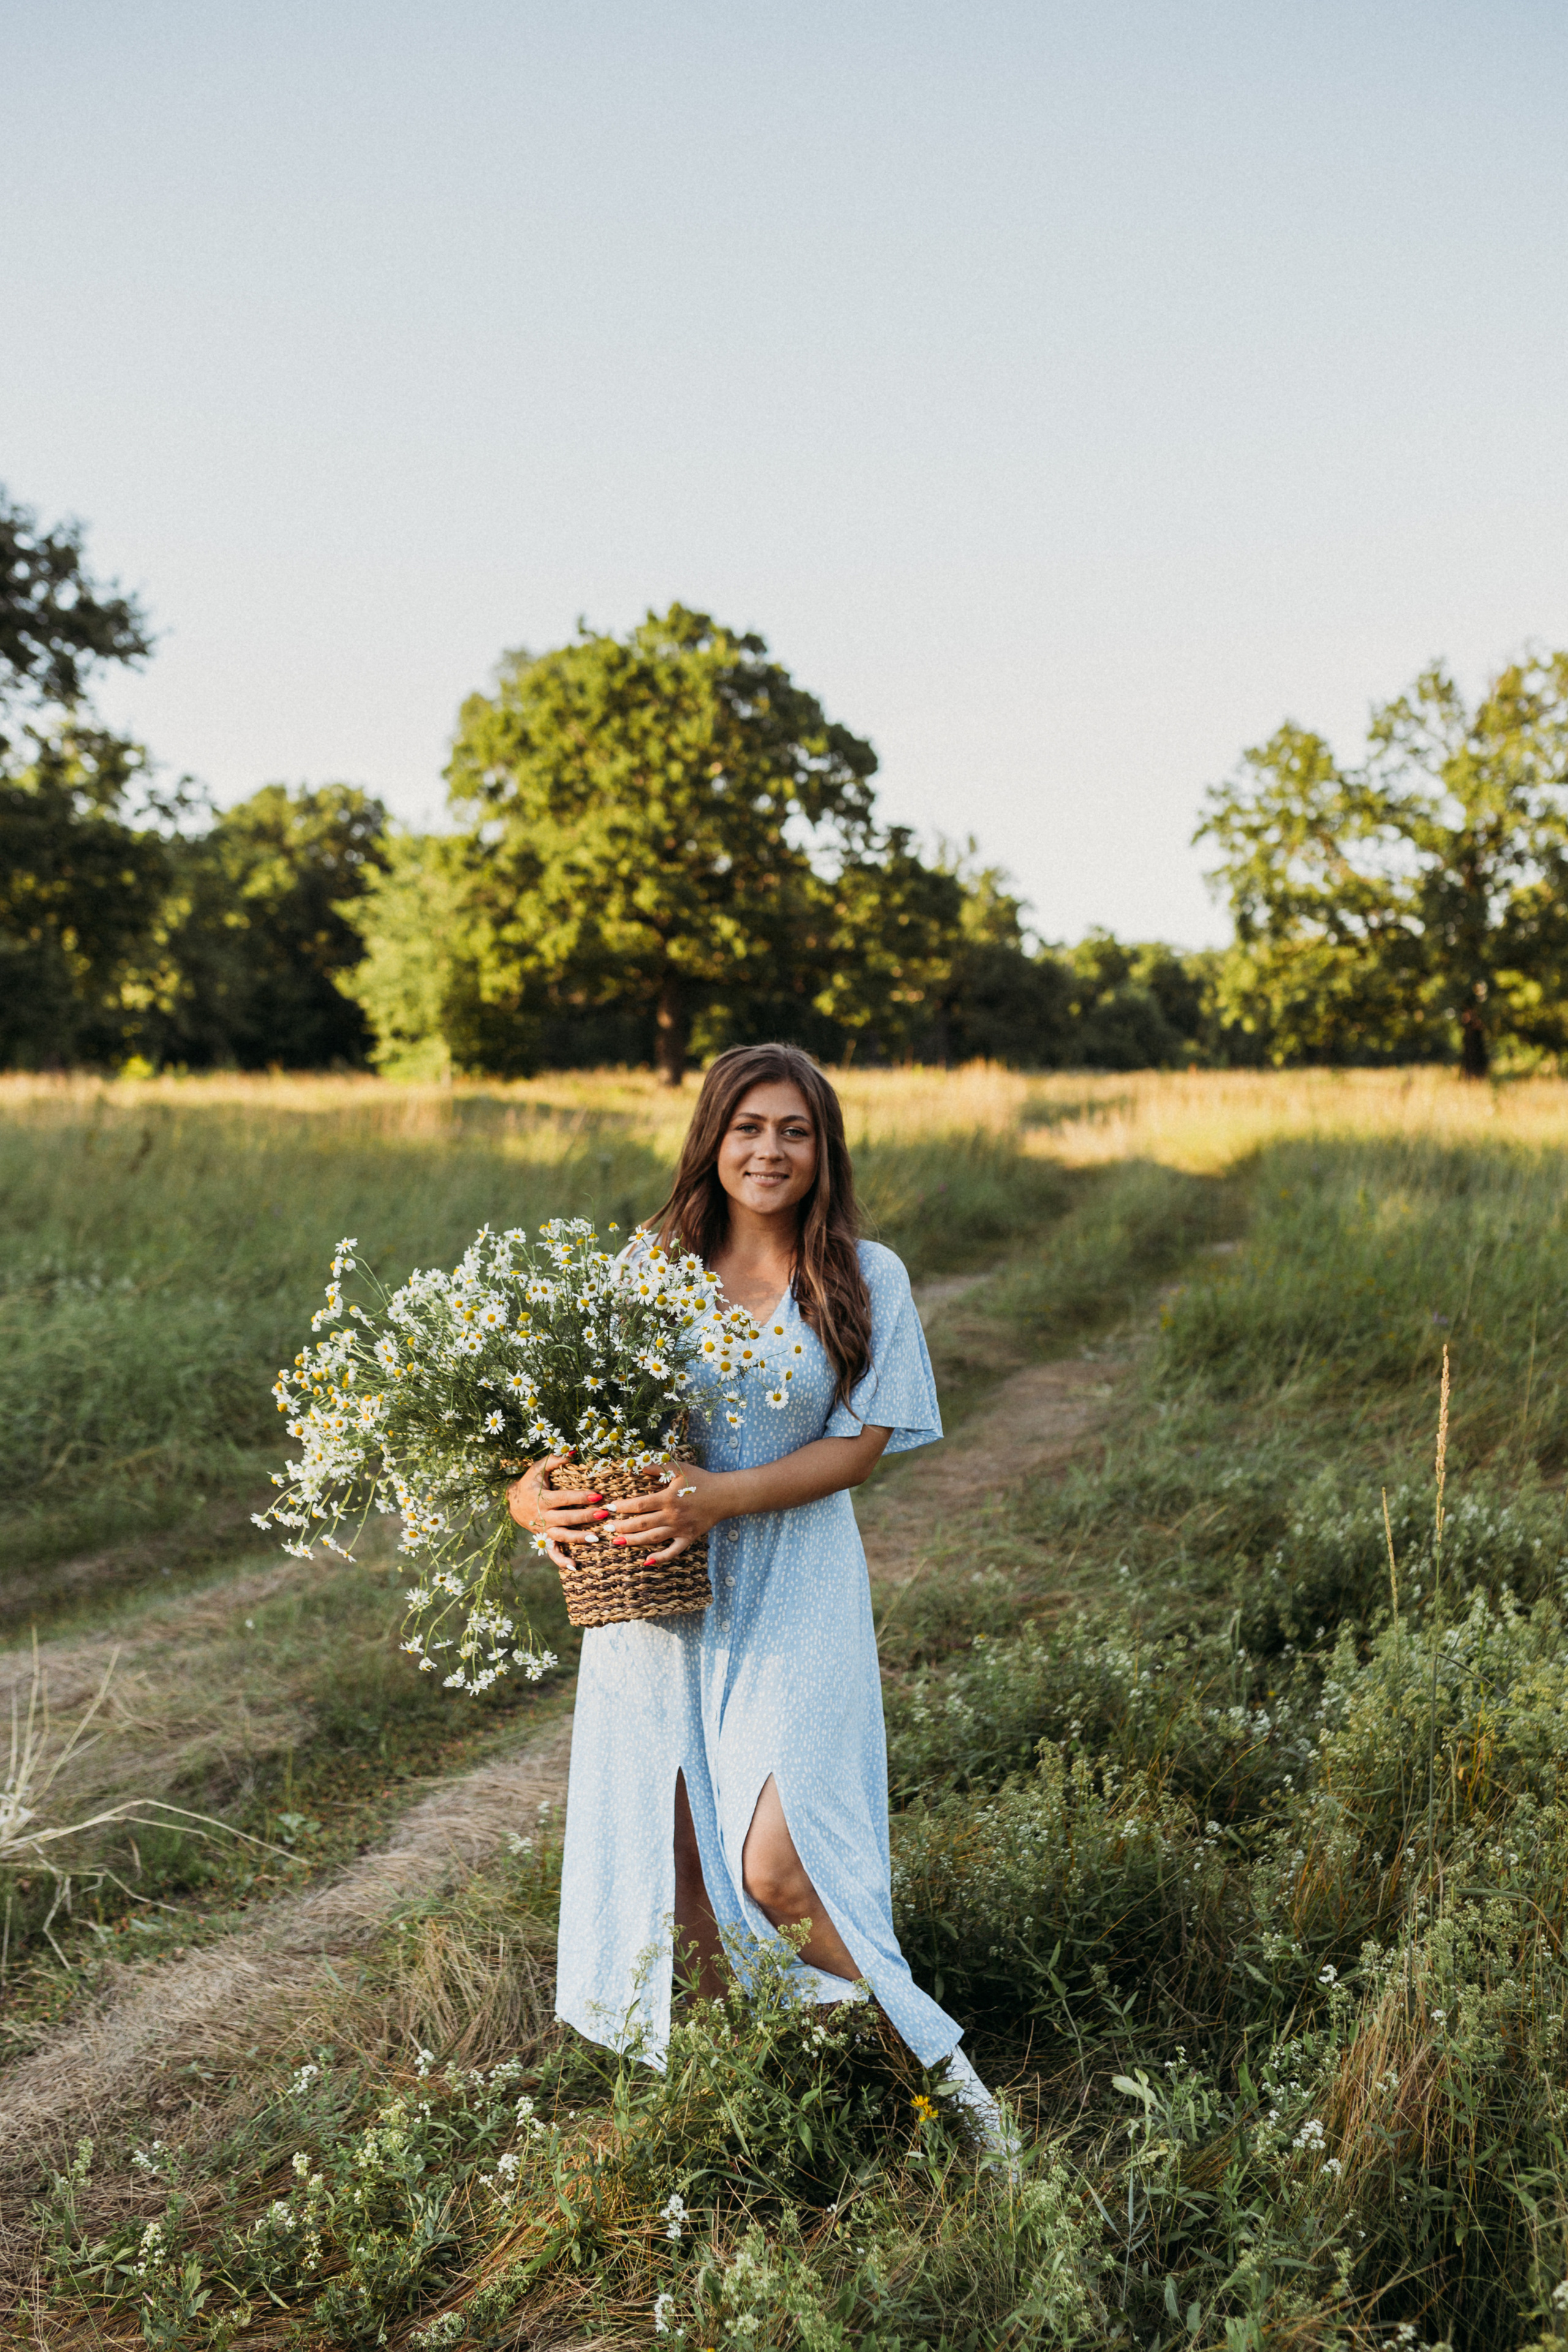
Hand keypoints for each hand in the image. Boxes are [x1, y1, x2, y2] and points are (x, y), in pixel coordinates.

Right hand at [506, 1455, 609, 1569]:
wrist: (514, 1502)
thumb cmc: (531, 1482)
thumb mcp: (539, 1468)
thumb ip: (556, 1460)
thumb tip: (573, 1452)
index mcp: (543, 1498)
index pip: (565, 1498)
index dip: (581, 1497)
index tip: (598, 1495)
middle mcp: (544, 1516)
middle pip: (567, 1518)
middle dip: (586, 1517)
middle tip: (604, 1514)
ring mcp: (544, 1530)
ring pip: (562, 1536)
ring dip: (579, 1538)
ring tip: (596, 1538)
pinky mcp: (545, 1539)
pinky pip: (553, 1552)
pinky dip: (562, 1561)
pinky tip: (575, 1567)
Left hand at [604, 1461, 726, 1563]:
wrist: (724, 1495)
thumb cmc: (700, 1480)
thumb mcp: (679, 1468)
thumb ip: (658, 1466)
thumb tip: (638, 1464)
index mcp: (668, 1498)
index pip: (639, 1505)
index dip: (623, 1507)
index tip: (611, 1508)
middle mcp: (672, 1515)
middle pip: (641, 1524)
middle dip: (622, 1526)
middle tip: (608, 1528)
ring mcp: (680, 1529)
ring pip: (652, 1538)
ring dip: (633, 1541)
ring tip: (618, 1542)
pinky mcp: (689, 1538)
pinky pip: (673, 1551)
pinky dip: (660, 1558)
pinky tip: (647, 1561)